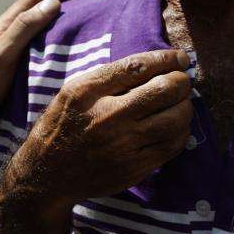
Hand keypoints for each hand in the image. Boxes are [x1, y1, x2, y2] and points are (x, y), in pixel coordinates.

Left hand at [0, 0, 93, 139]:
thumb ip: (24, 27)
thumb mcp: (3, 52)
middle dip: (66, 7)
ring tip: (91, 34)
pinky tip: (76, 62)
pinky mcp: (19, 76)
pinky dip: (60, 56)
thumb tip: (53, 2)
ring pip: (43, 37)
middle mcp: (10, 39)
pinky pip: (43, 60)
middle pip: (41, 15)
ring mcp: (14, 57)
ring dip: (65, 32)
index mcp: (4, 27)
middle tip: (94, 8)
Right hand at [6, 49, 192, 211]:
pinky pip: (173, 145)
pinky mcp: (135, 167)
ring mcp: (123, 146)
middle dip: (182, 81)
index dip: (167, 58)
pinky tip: (174, 126)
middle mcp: (106, 118)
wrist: (48, 175)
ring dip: (185, 106)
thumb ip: (107, 77)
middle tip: (181, 81)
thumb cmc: (62, 126)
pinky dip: (180, 131)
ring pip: (176, 119)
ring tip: (179, 103)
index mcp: (87, 93)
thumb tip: (154, 63)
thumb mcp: (72, 92)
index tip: (179, 58)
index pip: (138, 66)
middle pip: (165, 90)